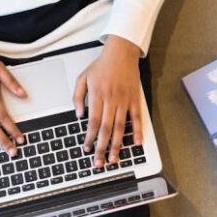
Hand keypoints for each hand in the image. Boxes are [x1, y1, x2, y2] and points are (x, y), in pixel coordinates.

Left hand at [73, 36, 143, 167]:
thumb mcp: (82, 77)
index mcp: (97, 96)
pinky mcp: (135, 100)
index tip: (87, 149)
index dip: (90, 138)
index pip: (93, 122)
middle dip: (102, 148)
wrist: (121, 53)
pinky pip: (137, 118)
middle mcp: (111, 100)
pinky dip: (138, 131)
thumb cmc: (101, 66)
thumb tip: (79, 115)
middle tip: (99, 163)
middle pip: (106, 129)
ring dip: (117, 144)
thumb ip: (78, 97)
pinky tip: (136, 144)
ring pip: (120, 127)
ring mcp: (125, 101)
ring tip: (114, 158)